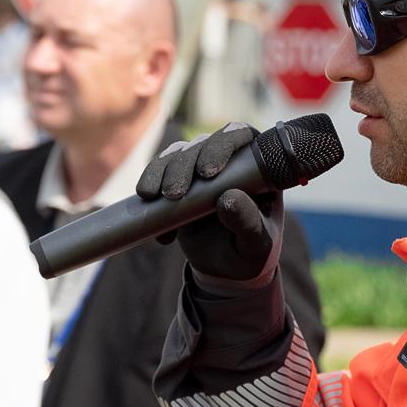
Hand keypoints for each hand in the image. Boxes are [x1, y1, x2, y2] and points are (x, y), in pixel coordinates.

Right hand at [136, 123, 282, 285]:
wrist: (225, 269)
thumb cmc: (249, 252)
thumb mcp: (255, 244)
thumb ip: (247, 222)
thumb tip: (228, 198)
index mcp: (256, 167)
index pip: (241, 137)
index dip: (222, 145)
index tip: (207, 173)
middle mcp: (228, 161)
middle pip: (203, 143)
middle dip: (184, 165)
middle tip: (174, 194)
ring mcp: (200, 168)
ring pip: (177, 154)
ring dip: (163, 173)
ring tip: (154, 199)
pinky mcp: (178, 180)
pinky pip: (158, 172)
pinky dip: (151, 191)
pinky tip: (161, 230)